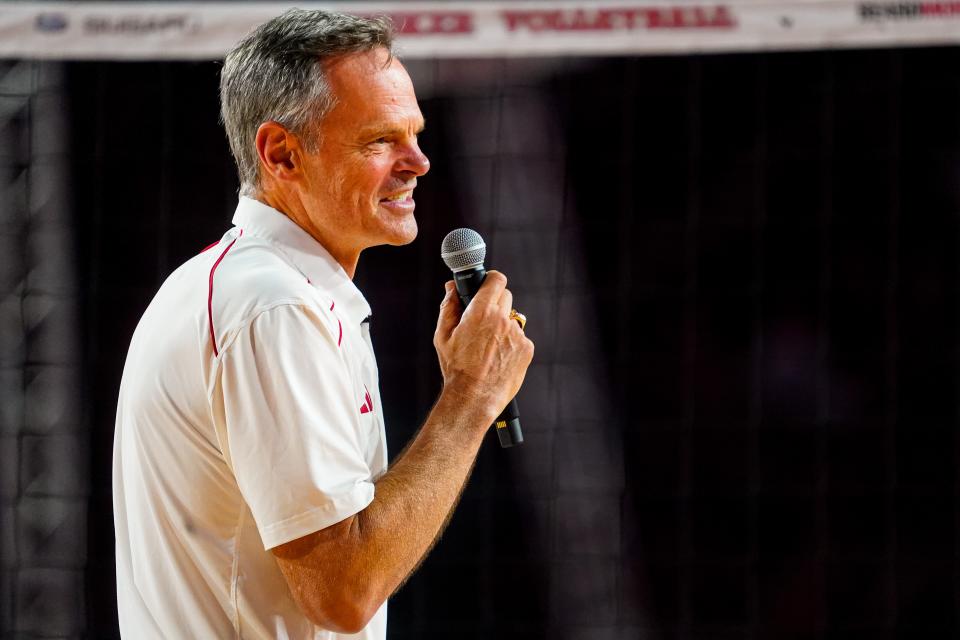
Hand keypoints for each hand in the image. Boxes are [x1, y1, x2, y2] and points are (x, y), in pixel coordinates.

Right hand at [433, 271, 533, 422]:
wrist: (474, 398)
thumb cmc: (456, 369)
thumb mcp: (443, 336)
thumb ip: (448, 307)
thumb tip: (451, 288)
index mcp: (480, 312)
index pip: (496, 280)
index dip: (491, 280)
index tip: (487, 284)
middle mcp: (502, 320)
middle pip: (506, 296)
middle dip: (495, 303)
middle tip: (483, 320)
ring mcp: (517, 334)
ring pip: (512, 319)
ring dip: (503, 325)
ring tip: (488, 346)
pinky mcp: (527, 349)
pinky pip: (519, 337)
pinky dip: (511, 343)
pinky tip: (498, 357)